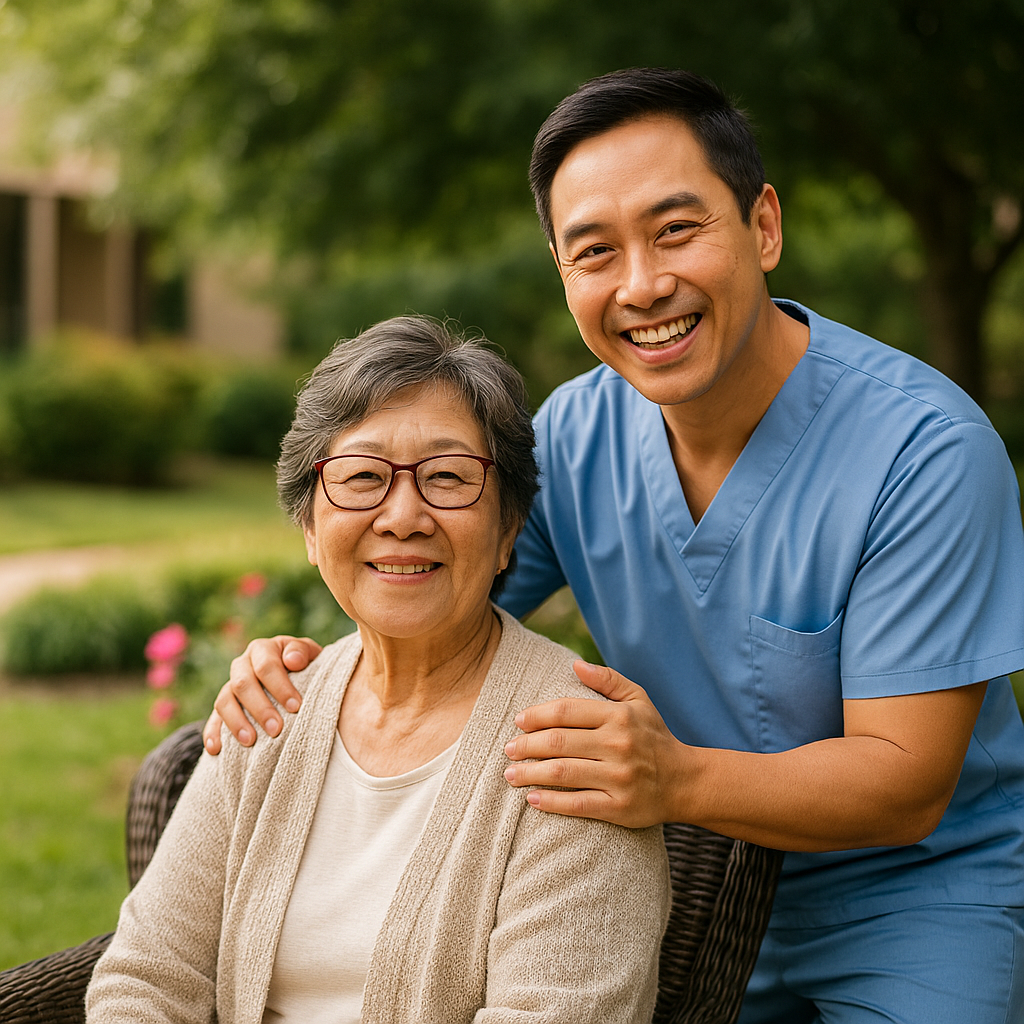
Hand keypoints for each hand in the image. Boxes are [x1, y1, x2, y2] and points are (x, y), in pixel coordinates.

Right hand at [202, 636, 322, 753]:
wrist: (299, 675)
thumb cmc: (306, 665)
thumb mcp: (310, 653)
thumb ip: (302, 651)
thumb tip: (292, 660)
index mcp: (262, 650)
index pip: (266, 666)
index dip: (280, 686)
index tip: (296, 707)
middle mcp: (242, 665)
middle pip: (243, 684)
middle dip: (260, 708)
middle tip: (276, 729)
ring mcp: (230, 686)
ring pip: (224, 701)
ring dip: (236, 722)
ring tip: (250, 741)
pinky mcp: (223, 707)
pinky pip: (213, 719)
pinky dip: (212, 733)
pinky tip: (216, 749)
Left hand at [502, 660, 684, 827]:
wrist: (685, 781)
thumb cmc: (653, 736)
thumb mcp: (639, 700)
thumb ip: (608, 680)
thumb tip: (575, 665)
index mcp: (619, 716)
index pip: (566, 712)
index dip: (537, 715)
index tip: (519, 721)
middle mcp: (618, 745)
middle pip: (558, 742)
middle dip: (526, 746)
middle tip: (508, 749)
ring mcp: (619, 778)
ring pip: (563, 773)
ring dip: (530, 774)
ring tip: (510, 774)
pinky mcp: (619, 807)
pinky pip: (578, 804)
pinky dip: (551, 802)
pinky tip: (532, 798)